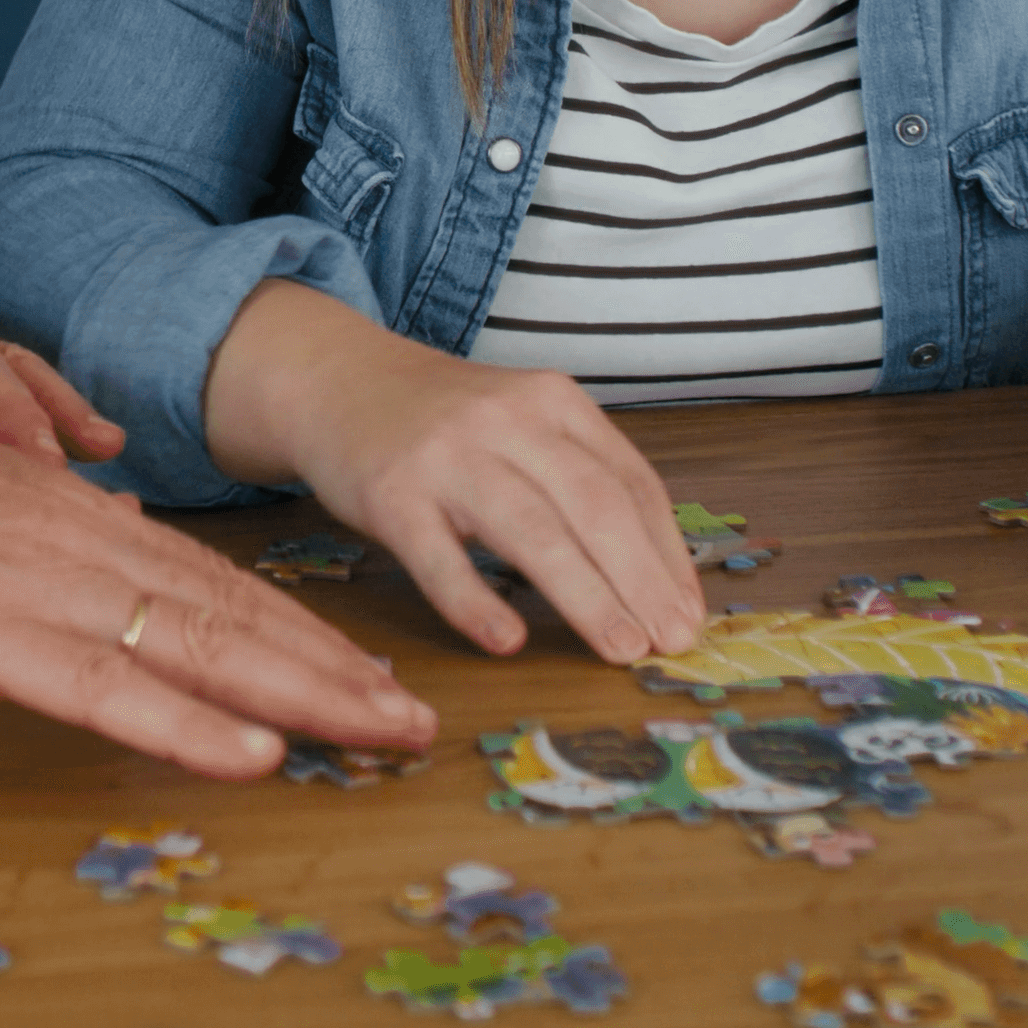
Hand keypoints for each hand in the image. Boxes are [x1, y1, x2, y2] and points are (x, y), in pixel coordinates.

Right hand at [0, 341, 434, 777]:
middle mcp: (79, 545)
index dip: (298, 633)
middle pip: (233, 616)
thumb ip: (54, 527)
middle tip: (416, 718)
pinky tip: (256, 754)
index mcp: (73, 514)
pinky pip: (108, 689)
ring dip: (302, 697)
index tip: (368, 671)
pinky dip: (190, 725)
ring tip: (382, 732)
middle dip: (333, 671)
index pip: (212, 583)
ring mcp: (40, 590)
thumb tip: (121, 546)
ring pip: (200, 649)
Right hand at [202, 281, 708, 664]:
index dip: (667, 554)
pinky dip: (475, 601)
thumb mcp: (524, 424)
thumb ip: (582, 480)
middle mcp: (508, 421)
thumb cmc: (447, 424)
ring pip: (530, 531)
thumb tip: (658, 579)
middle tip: (671, 641)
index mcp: (555, 402)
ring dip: (586, 595)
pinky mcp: (391, 495)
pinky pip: (439, 556)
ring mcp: (447, 456)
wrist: (337, 382)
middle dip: (642, 579)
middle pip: (592, 505)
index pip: (630, 483)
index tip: (690, 615)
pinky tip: (508, 639)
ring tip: (622, 647)